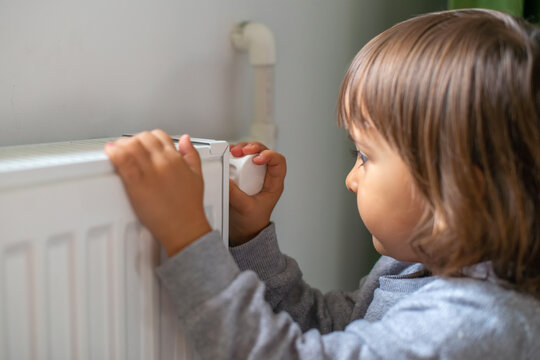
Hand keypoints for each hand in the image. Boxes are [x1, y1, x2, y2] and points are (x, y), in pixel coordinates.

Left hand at [105, 130, 211, 255]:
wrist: (184, 227)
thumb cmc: (189, 206)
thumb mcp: (197, 175)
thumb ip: (191, 154)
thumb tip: (185, 139)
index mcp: (176, 159)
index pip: (159, 136)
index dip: (149, 137)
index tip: (144, 143)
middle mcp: (162, 162)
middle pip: (143, 138)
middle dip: (135, 140)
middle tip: (130, 148)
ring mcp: (149, 172)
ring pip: (131, 146)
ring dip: (122, 144)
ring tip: (118, 149)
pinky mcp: (136, 184)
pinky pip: (122, 161)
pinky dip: (114, 153)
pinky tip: (111, 153)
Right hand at [229, 142, 285, 245]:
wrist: (243, 231)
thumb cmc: (251, 222)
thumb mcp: (244, 208)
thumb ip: (235, 194)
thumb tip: (225, 179)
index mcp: (274, 184)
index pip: (279, 162)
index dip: (269, 156)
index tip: (256, 159)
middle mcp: (265, 176)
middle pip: (265, 152)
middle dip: (253, 148)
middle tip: (242, 151)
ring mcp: (254, 174)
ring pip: (253, 153)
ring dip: (243, 148)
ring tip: (233, 151)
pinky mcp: (242, 173)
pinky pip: (241, 158)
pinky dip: (234, 154)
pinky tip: (228, 155)